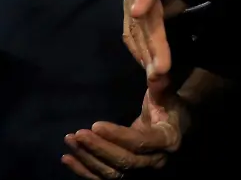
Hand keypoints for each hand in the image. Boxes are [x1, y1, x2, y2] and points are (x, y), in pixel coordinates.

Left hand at [62, 89, 188, 178]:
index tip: (95, 125)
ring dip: (89, 158)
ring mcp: (141, 171)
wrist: (174, 126)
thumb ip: (160, 85)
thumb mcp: (166, 94)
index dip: (117, 136)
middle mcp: (155, 161)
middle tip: (79, 133)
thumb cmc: (167, 106)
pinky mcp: (128, 173)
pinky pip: (104, 178)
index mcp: (167, 141)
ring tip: (70, 140)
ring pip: (113, 173)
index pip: (139, 143)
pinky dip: (84, 171)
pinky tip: (67, 158)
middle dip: (99, 148)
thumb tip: (157, 71)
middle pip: (125, 162)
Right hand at [124, 0, 240, 88]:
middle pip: (143, 10)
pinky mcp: (131, 14)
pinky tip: (153, 73)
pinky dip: (142, 53)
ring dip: (146, 53)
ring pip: (135, 27)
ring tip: (159, 79)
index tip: (138, 12)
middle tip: (161, 69)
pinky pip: (133, 35)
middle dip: (152, 39)